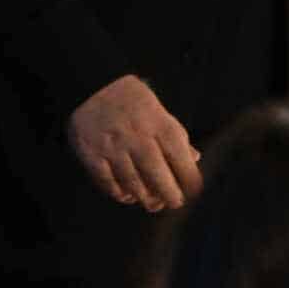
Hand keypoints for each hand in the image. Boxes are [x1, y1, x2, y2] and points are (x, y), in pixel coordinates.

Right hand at [68, 75, 202, 211]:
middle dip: (169, 194)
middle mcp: (138, 138)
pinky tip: (127, 195)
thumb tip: (195, 158)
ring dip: (145, 198)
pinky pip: (108, 184)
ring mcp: (114, 148)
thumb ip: (176, 135)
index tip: (194, 190)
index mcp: (159, 124)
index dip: (190, 178)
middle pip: (157, 175)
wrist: (94, 85)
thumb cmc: (133, 100)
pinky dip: (120, 193)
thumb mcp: (160, 110)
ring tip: (152, 201)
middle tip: (174, 202)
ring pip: (133, 184)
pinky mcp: (93, 156)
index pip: (181, 157)